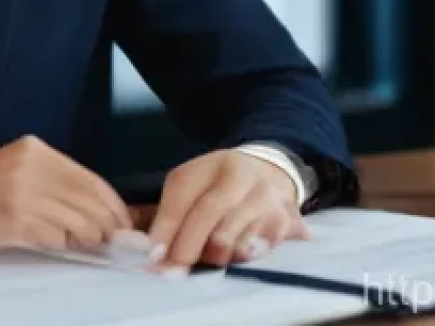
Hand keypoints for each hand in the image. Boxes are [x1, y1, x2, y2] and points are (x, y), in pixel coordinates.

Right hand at [0, 135, 131, 256]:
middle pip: (89, 199)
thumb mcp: (16, 169)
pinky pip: (57, 237)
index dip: (112, 202)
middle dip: (107, 223)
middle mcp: (32, 166)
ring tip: (84, 243)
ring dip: (88, 238)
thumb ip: (53, 179)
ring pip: (79, 221)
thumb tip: (95, 206)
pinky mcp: (16, 221)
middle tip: (111, 239)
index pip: (89, 177)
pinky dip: (64, 244)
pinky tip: (59, 244)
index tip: (122, 219)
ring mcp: (24, 193)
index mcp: (34, 149)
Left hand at [146, 150, 310, 270]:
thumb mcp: (193, 184)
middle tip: (172, 271)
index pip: (183, 194)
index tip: (154, 254)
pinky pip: (256, 252)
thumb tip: (151, 248)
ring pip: (234, 238)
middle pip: (209, 212)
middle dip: (187, 246)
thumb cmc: (220, 185)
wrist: (271, 174)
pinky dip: (240, 260)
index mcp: (210, 165)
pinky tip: (234, 256)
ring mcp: (264, 198)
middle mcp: (239, 176)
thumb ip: (171, 213)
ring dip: (215, 257)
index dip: (167, 226)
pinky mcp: (283, 223)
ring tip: (207, 259)